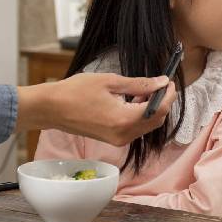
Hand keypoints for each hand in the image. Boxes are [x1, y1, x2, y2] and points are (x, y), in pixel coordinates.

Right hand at [15, 73, 176, 146]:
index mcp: (124, 119)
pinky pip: (135, 129)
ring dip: (151, 109)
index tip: (169, 81)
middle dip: (162, 103)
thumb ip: (139, 84)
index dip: (168, 95)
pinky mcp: (113, 140)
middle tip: (160, 84)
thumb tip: (161, 82)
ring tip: (144, 90)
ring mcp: (118, 140)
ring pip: (147, 126)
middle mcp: (124, 134)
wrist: (52, 108)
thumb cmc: (76, 91)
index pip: (158, 109)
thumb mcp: (110, 82)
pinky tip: (133, 101)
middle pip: (156, 121)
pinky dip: (140, 116)